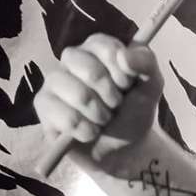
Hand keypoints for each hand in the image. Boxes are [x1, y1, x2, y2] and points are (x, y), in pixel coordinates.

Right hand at [34, 34, 161, 163]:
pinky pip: (64, 116)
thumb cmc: (134, 110)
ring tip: (103, 120)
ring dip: (99, 114)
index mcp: (96, 48)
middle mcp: (72, 59)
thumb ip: (146, 63)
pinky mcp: (44, 105)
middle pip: (88, 68)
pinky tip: (90, 132)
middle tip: (116, 105)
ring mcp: (54, 81)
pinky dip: (85, 130)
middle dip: (110, 95)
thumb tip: (125, 55)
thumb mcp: (151, 85)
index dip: (121, 71)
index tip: (128, 85)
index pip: (104, 47)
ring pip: (76, 93)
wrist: (124, 148)